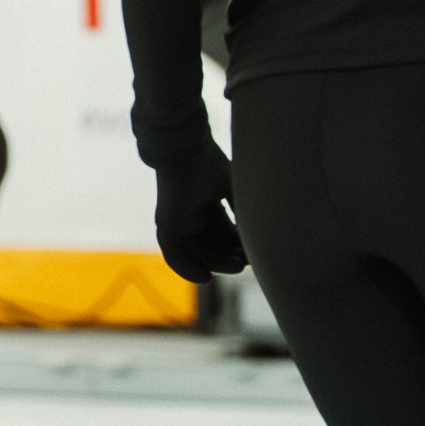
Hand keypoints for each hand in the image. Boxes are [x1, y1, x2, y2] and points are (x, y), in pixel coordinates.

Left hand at [153, 143, 247, 281]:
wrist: (185, 148)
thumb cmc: (209, 163)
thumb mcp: (233, 190)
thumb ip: (242, 211)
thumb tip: (259, 234)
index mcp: (207, 207)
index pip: (224, 235)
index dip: (240, 246)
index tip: (256, 253)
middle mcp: (192, 217)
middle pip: (212, 247)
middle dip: (230, 257)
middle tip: (247, 262)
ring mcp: (177, 222)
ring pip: (196, 253)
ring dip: (216, 263)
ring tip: (236, 266)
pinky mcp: (166, 225)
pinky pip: (174, 254)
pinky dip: (187, 269)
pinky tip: (205, 277)